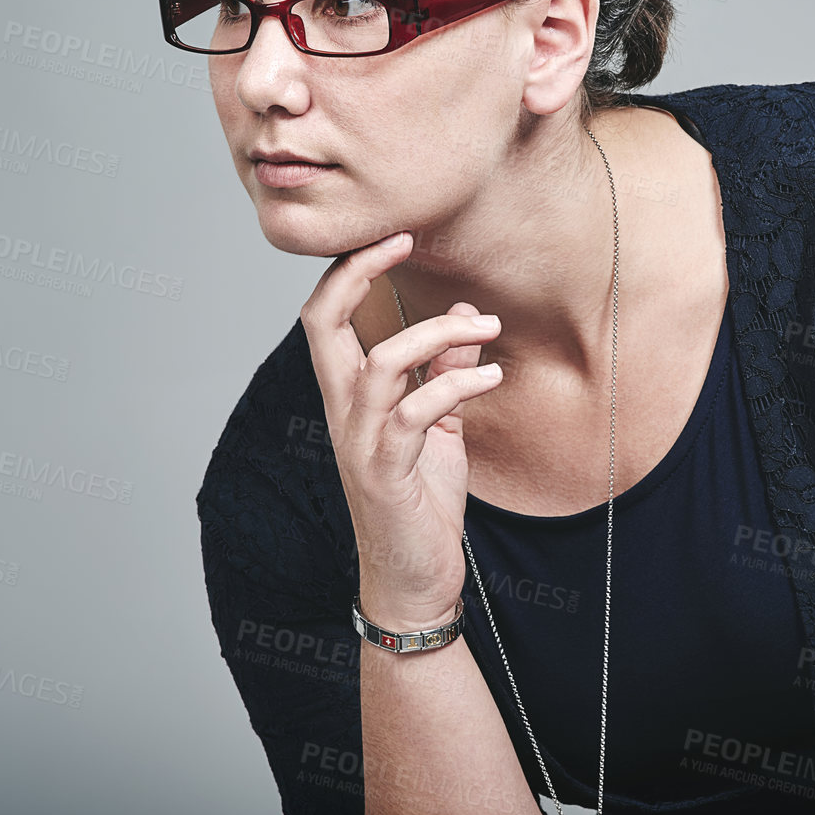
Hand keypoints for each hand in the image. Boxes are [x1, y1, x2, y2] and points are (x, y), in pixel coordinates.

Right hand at [300, 231, 503, 631]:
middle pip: (322, 323)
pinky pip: (414, 413)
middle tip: (406, 240)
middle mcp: (342, 412)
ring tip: (489, 327)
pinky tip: (492, 378)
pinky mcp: (386, 472)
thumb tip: (466, 318)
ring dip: (437, 334)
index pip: (325, 315)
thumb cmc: (420, 501)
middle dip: (360, 272)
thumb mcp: (439, 426)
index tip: (394, 234)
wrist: (414, 580)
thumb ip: (444, 372)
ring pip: (380, 363)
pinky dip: (456, 385)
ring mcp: (360, 442)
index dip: (350, 269)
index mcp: (348, 395)